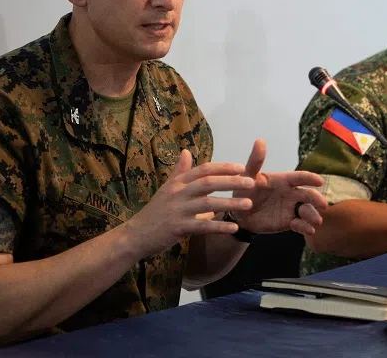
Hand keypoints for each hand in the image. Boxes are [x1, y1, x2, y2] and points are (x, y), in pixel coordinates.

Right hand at [123, 151, 256, 258]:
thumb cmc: (155, 211)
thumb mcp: (166, 188)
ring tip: (248, 204)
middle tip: (251, 183)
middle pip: (208, 182)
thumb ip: (180, 171)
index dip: (223, 167)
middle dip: (231, 181)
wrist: (135, 235)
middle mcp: (178, 193)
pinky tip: (234, 227)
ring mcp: (177, 210)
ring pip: (208, 204)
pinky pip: (202, 226)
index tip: (242, 167)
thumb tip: (186, 151)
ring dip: (230, 203)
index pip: (204, 169)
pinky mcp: (177, 227)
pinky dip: (219, 226)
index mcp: (178, 182)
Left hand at [231, 139, 328, 234]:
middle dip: (317, 199)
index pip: (300, 178)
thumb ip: (255, 161)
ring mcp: (291, 208)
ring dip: (313, 215)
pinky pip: (300, 225)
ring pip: (307, 211)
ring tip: (316, 222)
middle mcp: (291, 193)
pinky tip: (309, 230)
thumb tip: (259, 140)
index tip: (319, 181)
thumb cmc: (244, 190)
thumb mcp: (247, 176)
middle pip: (308, 195)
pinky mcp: (289, 222)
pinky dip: (305, 227)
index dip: (310, 178)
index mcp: (284, 180)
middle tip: (323, 205)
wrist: (239, 213)